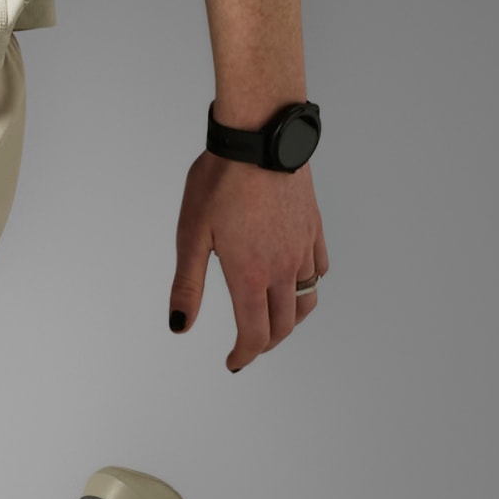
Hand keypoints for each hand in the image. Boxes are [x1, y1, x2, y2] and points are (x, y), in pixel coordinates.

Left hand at [169, 153, 328, 371]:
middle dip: (265, 343)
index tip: (234, 361)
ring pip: (306, 300)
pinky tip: (292, 282)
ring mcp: (302, 247)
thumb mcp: (191, 236)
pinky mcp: (313, 227)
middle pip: (283, 325)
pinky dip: (307, 287)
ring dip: (289, 321)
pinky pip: (318, 269)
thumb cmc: (220, 181)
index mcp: (250, 275)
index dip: (245, 355)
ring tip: (271, 322)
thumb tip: (179, 325)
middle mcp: (282, 267)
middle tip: (247, 347)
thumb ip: (187, 285)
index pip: (255, 334)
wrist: (260, 136)